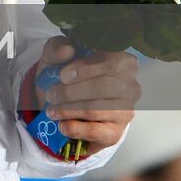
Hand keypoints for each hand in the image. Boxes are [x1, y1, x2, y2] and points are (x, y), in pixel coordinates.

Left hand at [34, 36, 140, 153]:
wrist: (64, 98)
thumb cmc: (66, 70)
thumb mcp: (57, 53)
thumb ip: (58, 48)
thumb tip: (67, 50)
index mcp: (120, 60)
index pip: (109, 62)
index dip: (86, 69)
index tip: (63, 76)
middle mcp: (129, 85)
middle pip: (102, 88)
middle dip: (71, 92)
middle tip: (51, 94)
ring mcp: (125, 111)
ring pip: (97, 110)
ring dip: (69, 111)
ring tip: (51, 110)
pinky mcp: (116, 132)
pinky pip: (97, 132)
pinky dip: (77, 129)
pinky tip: (63, 126)